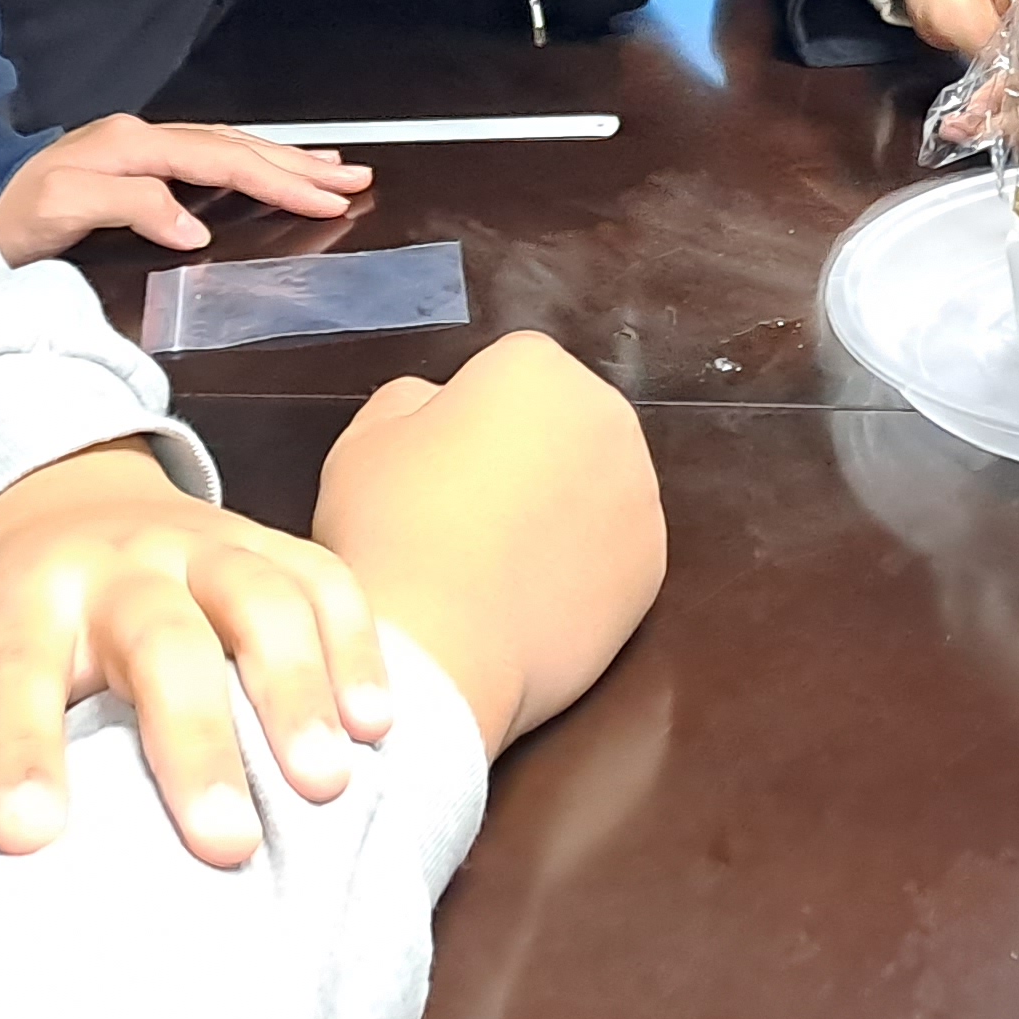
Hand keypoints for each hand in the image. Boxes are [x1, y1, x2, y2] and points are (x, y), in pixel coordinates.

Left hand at [0, 118, 373, 265]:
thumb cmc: (11, 227)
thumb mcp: (61, 213)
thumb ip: (129, 208)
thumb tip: (196, 227)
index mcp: (131, 144)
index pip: (221, 160)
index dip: (277, 180)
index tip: (326, 201)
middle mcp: (139, 136)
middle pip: (234, 146)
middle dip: (298, 164)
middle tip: (355, 179)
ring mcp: (137, 147)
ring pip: (227, 146)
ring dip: (282, 158)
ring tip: (333, 167)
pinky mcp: (133, 165)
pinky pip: (208, 156)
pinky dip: (250, 161)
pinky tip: (268, 167)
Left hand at [0, 442, 391, 864]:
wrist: (57, 499)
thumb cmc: (5, 632)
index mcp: (21, 603)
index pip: (15, 677)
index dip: (22, 754)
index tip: (32, 839)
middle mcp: (115, 565)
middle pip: (161, 641)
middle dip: (195, 743)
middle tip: (224, 846)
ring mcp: (202, 544)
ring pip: (259, 599)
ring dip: (298, 690)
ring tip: (326, 785)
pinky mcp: (268, 541)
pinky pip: (325, 578)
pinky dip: (359, 644)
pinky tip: (377, 722)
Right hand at [313, 332, 662, 758]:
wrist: (438, 650)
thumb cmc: (392, 530)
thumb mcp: (367, 436)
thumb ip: (413, 397)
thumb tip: (441, 403)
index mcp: (537, 367)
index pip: (505, 373)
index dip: (464, 418)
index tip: (435, 465)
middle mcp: (607, 415)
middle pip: (560, 424)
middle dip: (525, 455)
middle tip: (465, 513)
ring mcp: (640, 493)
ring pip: (590, 486)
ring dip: (556, 509)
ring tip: (495, 562)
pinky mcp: (651, 566)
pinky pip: (609, 550)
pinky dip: (579, 566)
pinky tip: (527, 598)